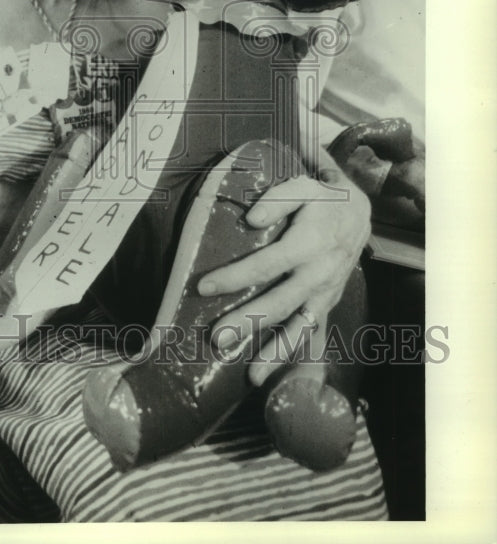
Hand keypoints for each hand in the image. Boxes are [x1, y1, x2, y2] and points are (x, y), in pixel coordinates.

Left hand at [197, 167, 369, 385]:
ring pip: (299, 327)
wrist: (360, 213)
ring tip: (250, 375)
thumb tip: (250, 219)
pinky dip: (291, 353)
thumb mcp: (304, 187)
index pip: (266, 265)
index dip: (234, 277)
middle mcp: (319, 274)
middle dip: (248, 322)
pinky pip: (309, 332)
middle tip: (217, 339)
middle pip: (279, 303)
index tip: (203, 287)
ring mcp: (325, 293)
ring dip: (274, 352)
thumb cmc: (323, 198)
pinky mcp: (327, 303)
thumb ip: (277, 199)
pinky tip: (268, 372)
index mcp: (309, 244)